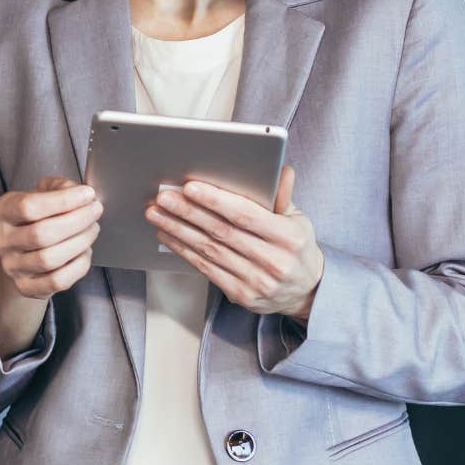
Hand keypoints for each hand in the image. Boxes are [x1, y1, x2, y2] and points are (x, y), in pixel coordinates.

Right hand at [0, 176, 102, 299]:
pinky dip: (78, 266)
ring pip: (49, 259)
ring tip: (92, 229)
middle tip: (95, 211)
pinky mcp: (26, 287)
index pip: (28, 207)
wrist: (25, 250)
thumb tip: (80, 195)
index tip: (87, 194)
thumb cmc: (38, 217)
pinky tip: (85, 252)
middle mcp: (2, 240)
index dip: (63, 200)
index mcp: (2, 211)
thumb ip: (60, 187)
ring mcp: (12, 267)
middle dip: (76, 221)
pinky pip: (57, 281)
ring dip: (80, 242)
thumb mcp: (43, 193)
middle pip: (41, 234)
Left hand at [144, 166, 323, 321]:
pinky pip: (206, 269)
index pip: (245, 215)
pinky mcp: (241, 295)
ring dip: (178, 230)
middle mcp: (273, 261)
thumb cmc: (297, 247)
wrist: (307, 291)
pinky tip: (168, 235)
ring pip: (209, 250)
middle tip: (163, 197)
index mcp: (288, 237)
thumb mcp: (299, 219)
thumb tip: (280, 169)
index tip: (190, 187)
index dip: (215, 200)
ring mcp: (256, 281)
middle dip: (188, 212)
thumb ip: (283, 196)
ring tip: (156, 213)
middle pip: (222, 232)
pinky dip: (184, 250)